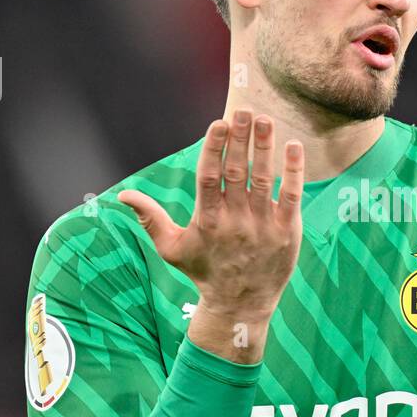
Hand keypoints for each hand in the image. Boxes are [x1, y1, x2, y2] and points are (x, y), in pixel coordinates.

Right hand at [119, 108, 303, 323]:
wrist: (240, 305)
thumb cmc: (204, 272)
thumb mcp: (171, 248)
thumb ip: (150, 218)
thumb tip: (123, 195)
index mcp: (207, 220)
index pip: (209, 177)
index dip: (214, 148)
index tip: (218, 123)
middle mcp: (235, 221)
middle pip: (238, 172)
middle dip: (241, 139)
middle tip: (244, 110)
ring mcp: (262, 226)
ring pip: (264, 180)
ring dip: (265, 148)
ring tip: (266, 120)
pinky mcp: (286, 232)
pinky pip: (292, 196)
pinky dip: (293, 172)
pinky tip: (293, 146)